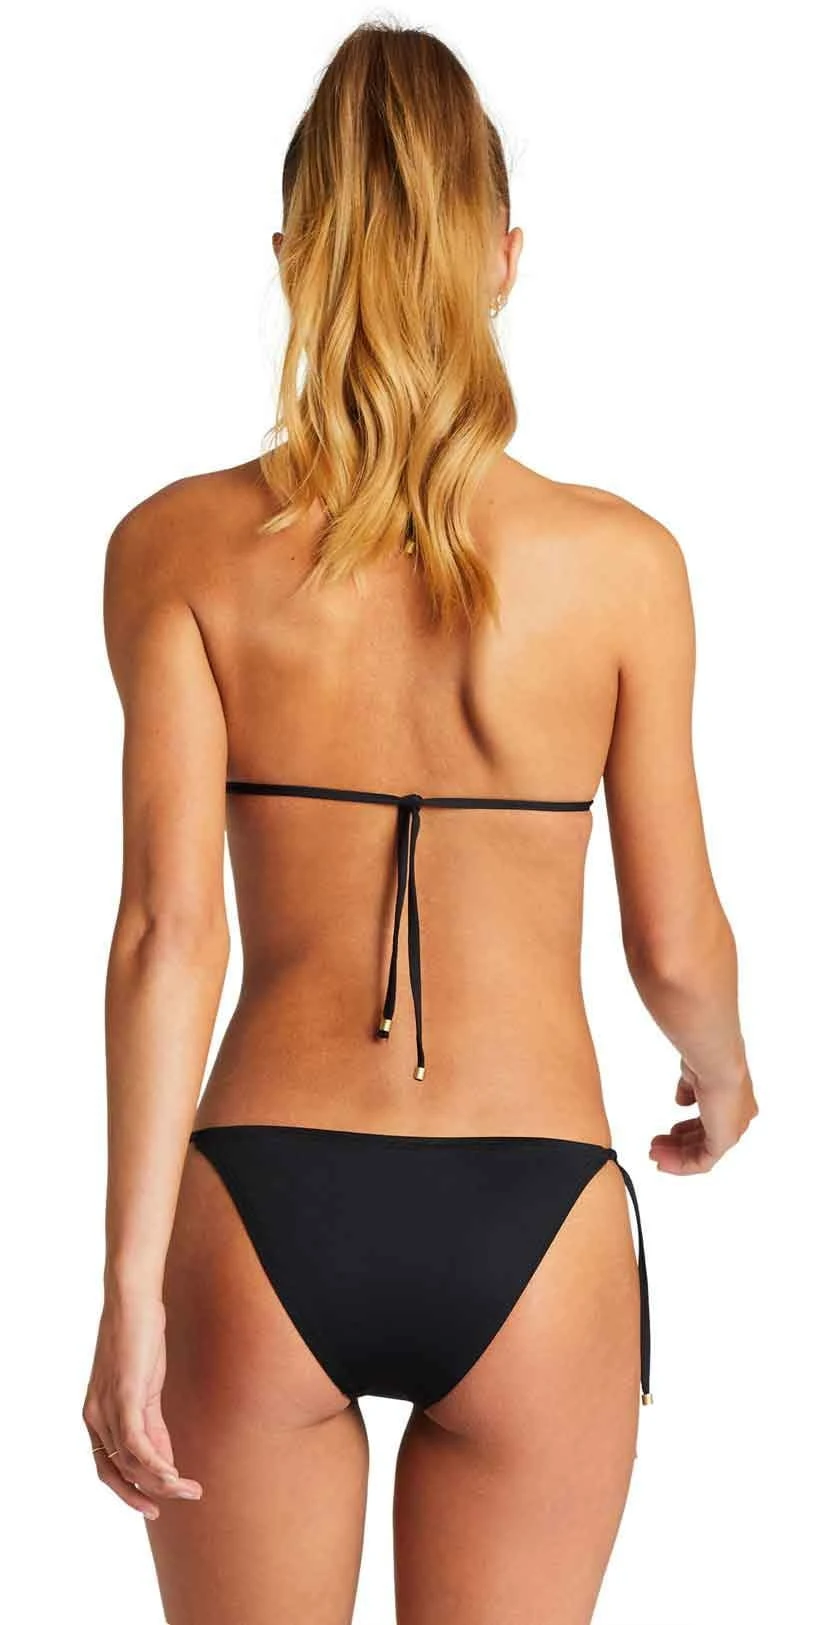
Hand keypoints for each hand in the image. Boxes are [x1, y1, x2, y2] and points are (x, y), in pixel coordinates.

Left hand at [83, 1292, 202, 1518]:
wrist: (133, 1298)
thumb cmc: (138, 1336)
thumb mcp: (143, 1385)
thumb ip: (149, 1421)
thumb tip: (163, 1457)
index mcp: (95, 1415)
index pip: (108, 1468)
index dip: (131, 1491)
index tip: (155, 1506)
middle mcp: (95, 1416)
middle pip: (118, 1472)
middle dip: (148, 1494)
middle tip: (179, 1501)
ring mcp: (108, 1407)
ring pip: (131, 1462)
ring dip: (162, 1482)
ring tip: (190, 1489)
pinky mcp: (124, 1396)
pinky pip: (137, 1443)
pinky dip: (156, 1463)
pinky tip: (174, 1474)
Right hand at [649, 1056, 758, 1173]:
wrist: (718, 1062)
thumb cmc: (708, 1058)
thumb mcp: (694, 1075)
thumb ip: (689, 1090)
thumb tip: (681, 1102)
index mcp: (732, 1100)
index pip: (709, 1122)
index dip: (688, 1129)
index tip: (669, 1132)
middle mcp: (736, 1117)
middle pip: (704, 1139)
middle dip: (679, 1144)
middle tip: (657, 1146)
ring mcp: (731, 1130)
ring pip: (702, 1152)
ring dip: (676, 1155)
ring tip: (654, 1153)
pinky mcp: (724, 1142)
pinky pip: (701, 1161)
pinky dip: (680, 1164)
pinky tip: (662, 1161)